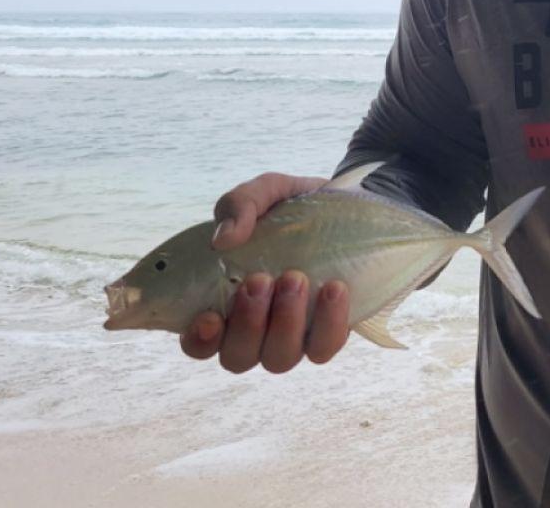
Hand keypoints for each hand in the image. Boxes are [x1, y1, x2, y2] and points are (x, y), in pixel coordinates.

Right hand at [178, 171, 352, 372]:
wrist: (350, 205)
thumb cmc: (293, 207)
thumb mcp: (265, 192)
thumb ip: (239, 205)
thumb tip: (224, 238)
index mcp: (224, 303)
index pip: (199, 342)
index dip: (199, 339)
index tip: (210, 316)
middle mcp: (255, 330)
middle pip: (239, 356)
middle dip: (247, 323)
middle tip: (260, 279)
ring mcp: (292, 336)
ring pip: (280, 358)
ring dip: (285, 322)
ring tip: (295, 278)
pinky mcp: (329, 333)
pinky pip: (325, 346)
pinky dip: (329, 322)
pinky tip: (334, 288)